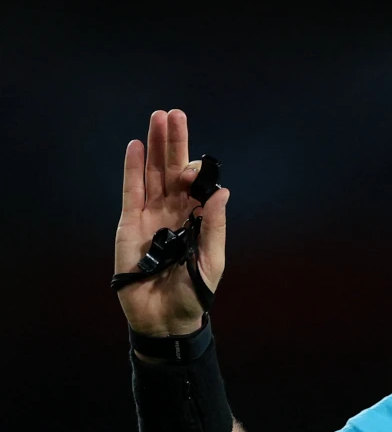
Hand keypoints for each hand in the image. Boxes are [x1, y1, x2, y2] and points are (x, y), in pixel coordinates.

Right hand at [115, 109, 229, 336]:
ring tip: (157, 118)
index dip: (196, 171)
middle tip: (175, 113)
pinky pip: (131, 191)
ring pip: (152, 174)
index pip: (197, 185)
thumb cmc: (194, 293)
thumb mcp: (211, 260)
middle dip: (174, 142)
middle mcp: (174, 211)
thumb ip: (215, 226)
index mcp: (198, 219)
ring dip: (154, 146)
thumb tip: (222, 191)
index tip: (197, 170)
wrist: (165, 318)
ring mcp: (150, 215)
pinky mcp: (129, 224)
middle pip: (173, 170)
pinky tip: (134, 146)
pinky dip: (131, 169)